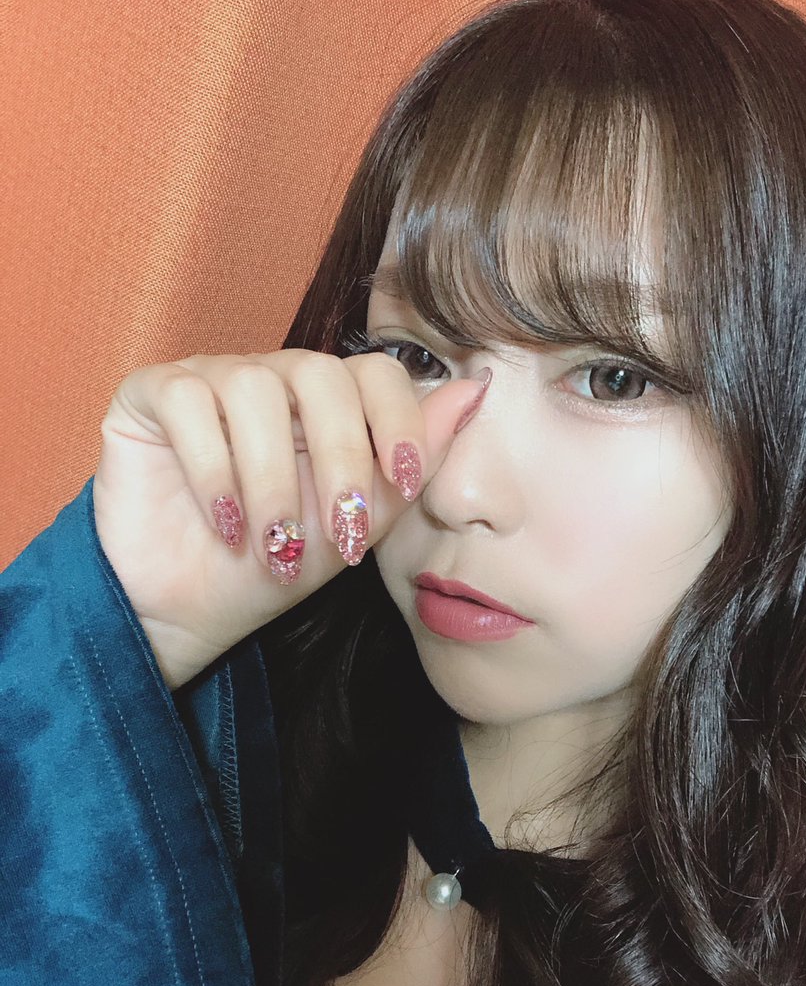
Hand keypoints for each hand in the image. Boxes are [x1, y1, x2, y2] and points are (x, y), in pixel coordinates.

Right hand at [92, 348, 489, 689]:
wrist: (191, 612)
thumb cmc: (275, 567)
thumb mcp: (357, 526)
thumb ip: (410, 464)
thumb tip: (474, 392)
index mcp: (327, 404)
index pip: (375, 372)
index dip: (398, 419)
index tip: (408, 482)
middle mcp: (271, 378)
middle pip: (320, 372)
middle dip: (340, 458)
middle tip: (341, 532)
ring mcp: (210, 379)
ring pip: (253, 388)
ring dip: (273, 479)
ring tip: (274, 546)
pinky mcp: (151, 393)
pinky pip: (188, 400)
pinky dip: (213, 468)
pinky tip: (225, 523)